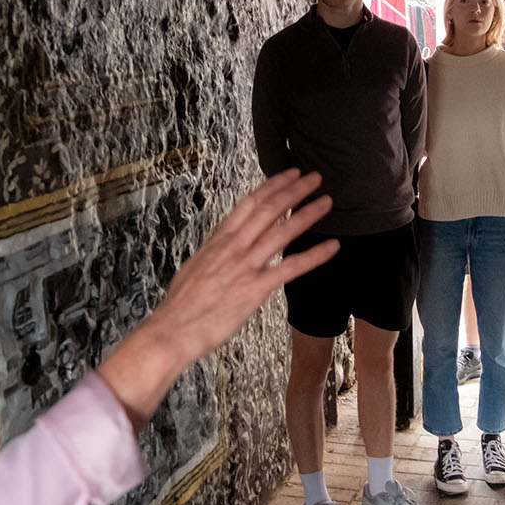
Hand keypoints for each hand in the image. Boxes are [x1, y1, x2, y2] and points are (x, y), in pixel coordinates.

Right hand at [97, 170, 337, 426]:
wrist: (172, 329)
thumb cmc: (180, 305)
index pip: (248, 204)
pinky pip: (291, 268)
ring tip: (326, 201)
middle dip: (293, 190)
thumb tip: (222, 246)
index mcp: (218, 241)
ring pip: (282, 231)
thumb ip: (214, 254)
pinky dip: (314, 255)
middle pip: (268, 209)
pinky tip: (332, 246)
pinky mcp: (255, 289)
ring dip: (307, 213)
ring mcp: (245, 266)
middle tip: (313, 177)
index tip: (287, 175)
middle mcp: (234, 247)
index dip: (271, 186)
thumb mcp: (195, 268)